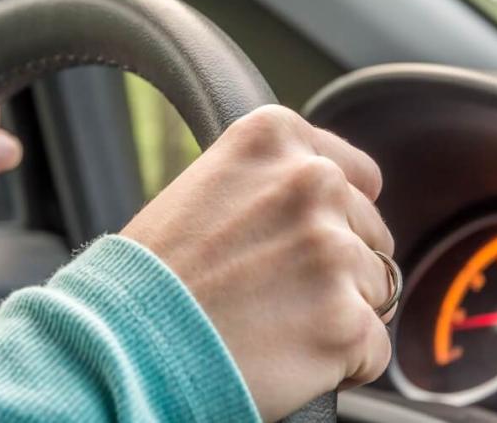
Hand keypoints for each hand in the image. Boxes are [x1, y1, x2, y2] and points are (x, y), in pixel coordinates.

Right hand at [122, 105, 394, 421]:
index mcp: (274, 136)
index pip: (358, 176)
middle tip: (275, 289)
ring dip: (339, 309)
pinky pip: (373, 346)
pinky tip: (287, 354)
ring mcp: (332, 249)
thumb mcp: (208, 186)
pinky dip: (342, 360)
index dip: (337, 217)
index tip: (304, 242)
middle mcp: (311, 180)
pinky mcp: (345, 320)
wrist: (120, 343)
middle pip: (370, 233)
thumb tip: (338, 193)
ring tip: (274, 321)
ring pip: (375, 288)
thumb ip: (273, 180)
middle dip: (337, 264)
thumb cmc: (155, 273)